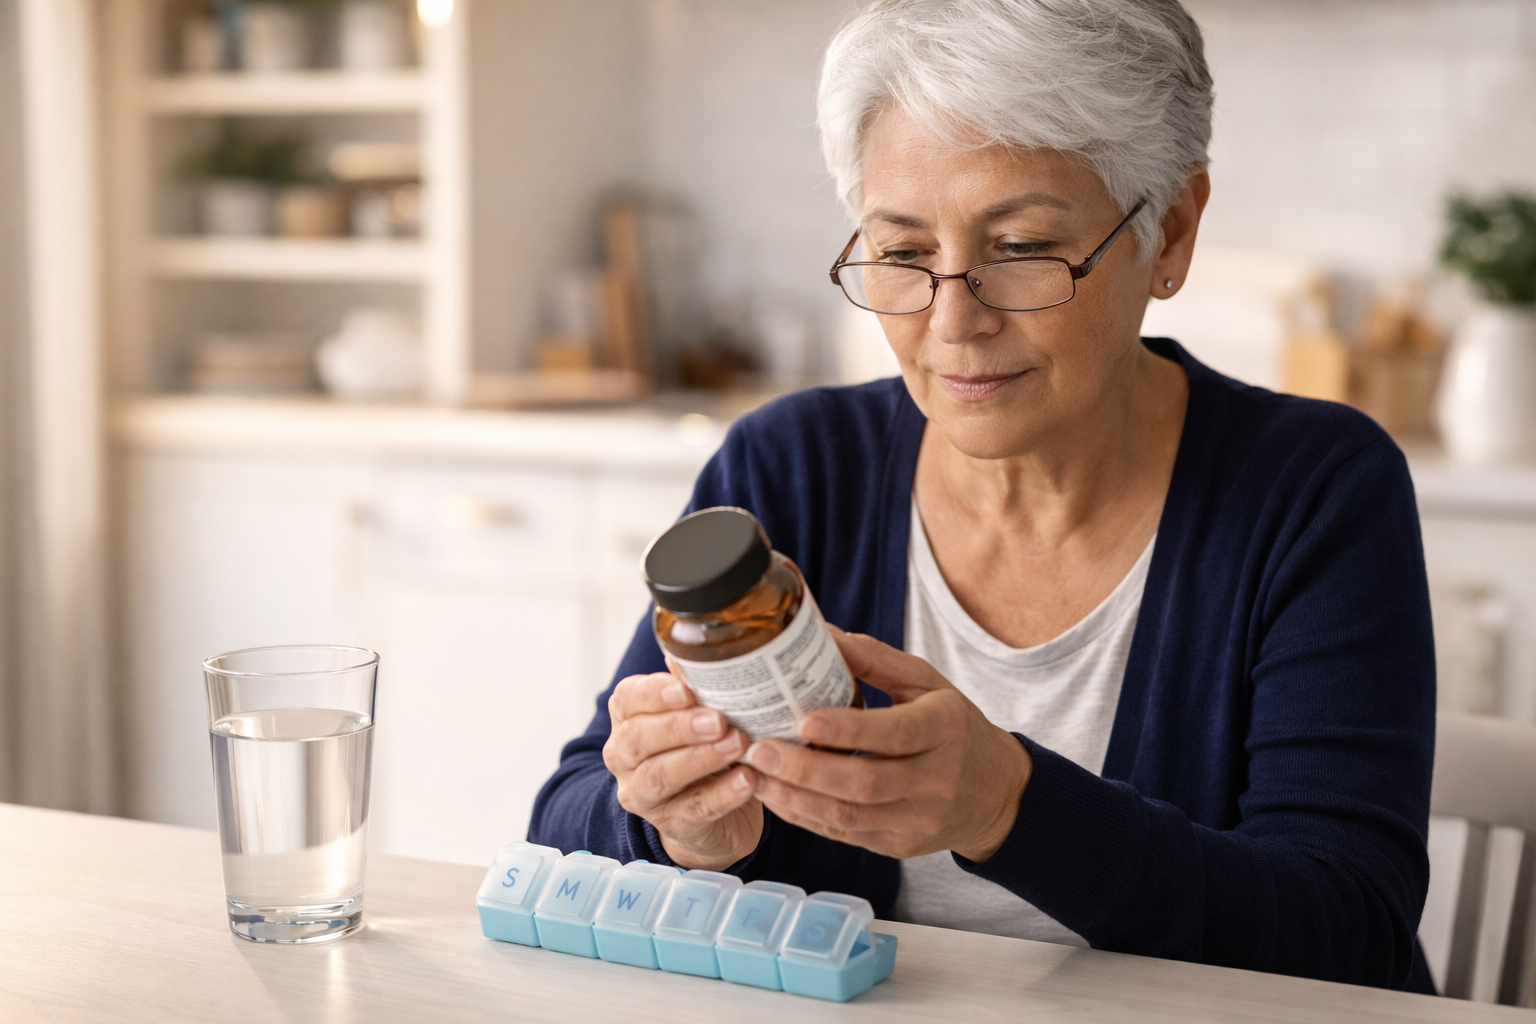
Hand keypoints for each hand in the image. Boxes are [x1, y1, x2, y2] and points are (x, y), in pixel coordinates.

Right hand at [603, 670, 762, 869]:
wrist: (716, 814)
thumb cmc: (705, 748)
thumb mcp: (699, 713)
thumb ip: (698, 685)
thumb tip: (709, 648)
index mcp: (628, 718)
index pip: (628, 699)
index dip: (653, 694)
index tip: (685, 690)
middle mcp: (625, 757)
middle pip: (639, 739)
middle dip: (680, 727)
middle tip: (719, 720)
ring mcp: (644, 795)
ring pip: (661, 776)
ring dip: (701, 758)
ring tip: (738, 745)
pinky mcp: (672, 824)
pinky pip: (696, 809)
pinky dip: (724, 794)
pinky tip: (749, 780)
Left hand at [743, 627, 1030, 861]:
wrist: (996, 792)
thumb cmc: (953, 726)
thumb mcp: (926, 683)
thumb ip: (875, 659)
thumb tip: (821, 633)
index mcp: (945, 728)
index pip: (895, 733)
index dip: (849, 730)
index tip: (804, 719)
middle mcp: (937, 779)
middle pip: (865, 783)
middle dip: (805, 770)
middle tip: (759, 750)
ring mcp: (919, 819)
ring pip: (850, 817)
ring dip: (796, 798)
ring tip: (755, 776)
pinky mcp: (901, 846)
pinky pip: (847, 835)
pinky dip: (807, 817)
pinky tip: (777, 797)